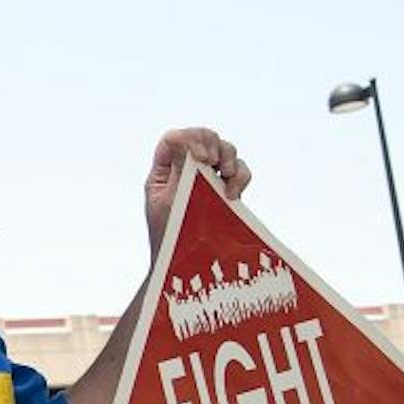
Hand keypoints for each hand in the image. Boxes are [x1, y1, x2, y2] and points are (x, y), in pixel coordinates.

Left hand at [145, 127, 250, 249]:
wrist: (186, 265)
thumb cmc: (170, 238)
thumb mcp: (170, 203)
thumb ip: (179, 172)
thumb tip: (187, 142)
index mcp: (163, 173)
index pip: (174, 140)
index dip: (189, 139)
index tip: (201, 156)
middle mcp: (184, 171)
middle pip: (202, 138)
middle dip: (212, 144)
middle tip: (213, 162)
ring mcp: (206, 179)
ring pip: (223, 150)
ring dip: (229, 157)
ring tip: (226, 175)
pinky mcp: (224, 190)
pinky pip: (238, 171)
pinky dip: (241, 175)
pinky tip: (232, 194)